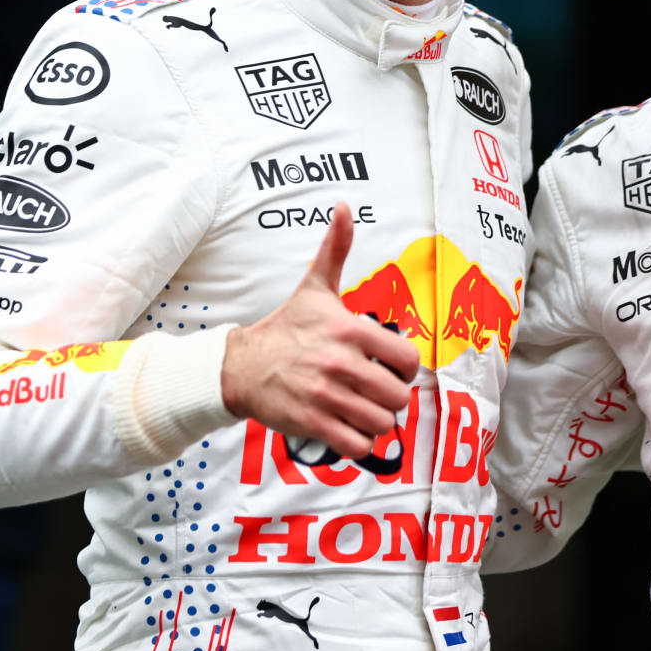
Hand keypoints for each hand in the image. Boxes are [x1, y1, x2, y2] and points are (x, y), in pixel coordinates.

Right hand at [220, 202, 420, 458]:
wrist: (241, 366)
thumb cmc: (286, 327)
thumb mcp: (315, 287)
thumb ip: (336, 248)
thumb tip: (343, 206)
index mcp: (351, 331)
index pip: (409, 360)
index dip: (406, 368)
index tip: (391, 367)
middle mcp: (342, 364)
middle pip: (399, 396)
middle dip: (392, 397)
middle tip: (377, 391)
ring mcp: (328, 397)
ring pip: (382, 423)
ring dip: (377, 421)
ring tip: (365, 410)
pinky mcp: (313, 425)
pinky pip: (357, 445)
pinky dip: (360, 441)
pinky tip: (350, 427)